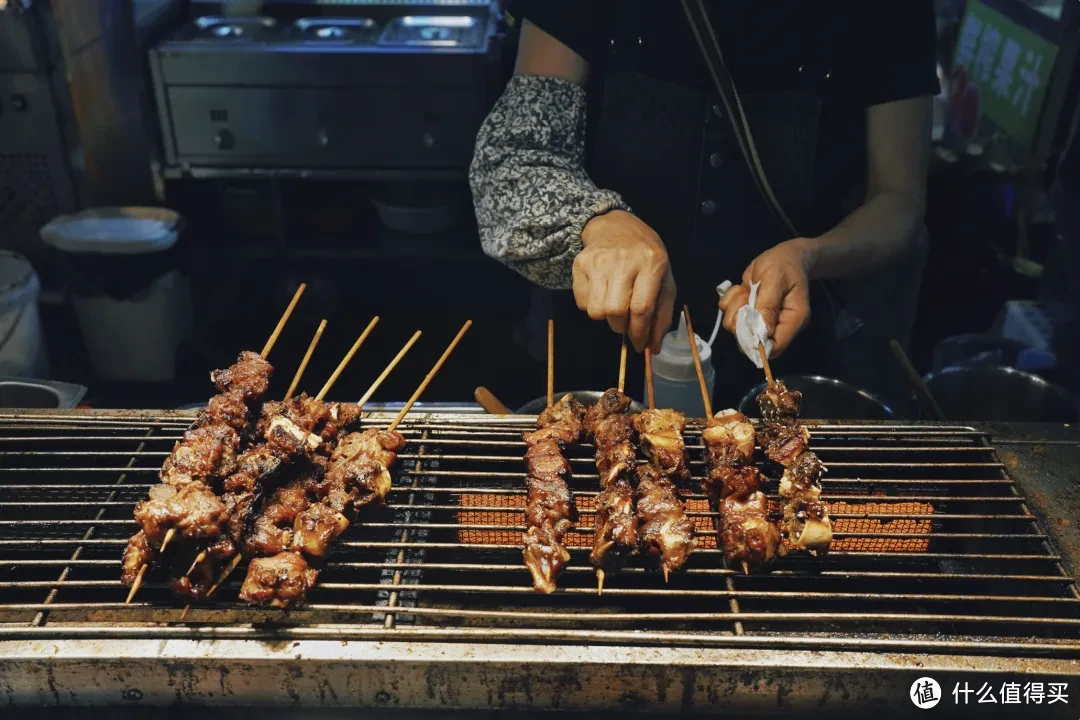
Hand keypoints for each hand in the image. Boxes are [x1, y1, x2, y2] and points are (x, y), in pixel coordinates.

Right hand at [573, 210, 675, 352]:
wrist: (615, 225)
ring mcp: (598, 261)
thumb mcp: (664, 280)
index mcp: (651, 263)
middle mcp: (623, 260)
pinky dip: (592, 306)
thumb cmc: (645, 257)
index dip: (639, 333)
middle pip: (616, 312)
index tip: (639, 345)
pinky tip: (601, 293)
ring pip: (596, 311)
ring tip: (614, 305)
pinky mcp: (579, 263)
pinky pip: (582, 302)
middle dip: (622, 327)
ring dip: (606, 318)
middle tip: (626, 323)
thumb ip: (662, 315)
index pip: (641, 308)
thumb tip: (653, 348)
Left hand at [719, 239, 814, 357]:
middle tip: (745, 297)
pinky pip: (729, 314)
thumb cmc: (784, 265)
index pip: (774, 347)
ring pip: (735, 328)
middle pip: (750, 341)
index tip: (746, 322)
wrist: (783, 255)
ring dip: (734, 308)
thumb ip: (768, 306)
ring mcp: (761, 321)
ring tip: (745, 291)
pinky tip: (741, 289)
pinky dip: (730, 301)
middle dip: (740, 320)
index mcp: (792, 321)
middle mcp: (777, 326)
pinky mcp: (748, 313)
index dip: (755, 342)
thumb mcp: (775, 280)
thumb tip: (760, 333)